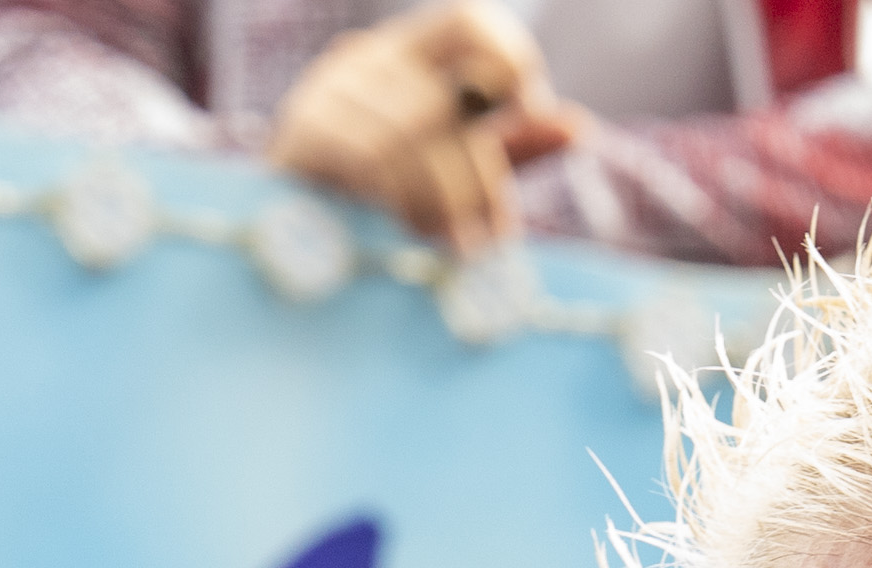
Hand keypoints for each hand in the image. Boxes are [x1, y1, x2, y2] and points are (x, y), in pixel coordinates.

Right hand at [263, 3, 582, 250]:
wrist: (293, 242)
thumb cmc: (383, 204)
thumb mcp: (460, 173)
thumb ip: (515, 148)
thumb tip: (578, 126)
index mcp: (410, 54)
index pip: (469, 19)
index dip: (510, 60)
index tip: (525, 114)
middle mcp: (366, 58)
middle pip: (448, 99)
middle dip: (477, 179)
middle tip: (485, 237)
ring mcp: (328, 89)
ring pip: (410, 134)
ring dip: (437, 200)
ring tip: (441, 240)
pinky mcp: (301, 129)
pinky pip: (367, 157)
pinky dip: (395, 200)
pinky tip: (399, 227)